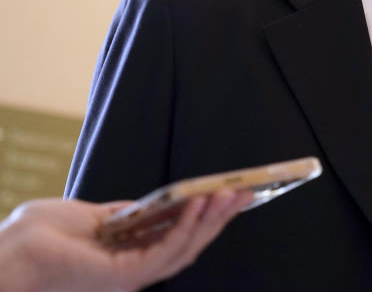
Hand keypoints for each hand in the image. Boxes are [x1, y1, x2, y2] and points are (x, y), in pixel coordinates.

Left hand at [0, 190, 251, 291]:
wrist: (4, 255)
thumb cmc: (33, 237)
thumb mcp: (86, 216)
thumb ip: (122, 214)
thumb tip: (156, 204)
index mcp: (125, 257)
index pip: (175, 237)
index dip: (205, 217)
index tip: (230, 194)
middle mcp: (132, 271)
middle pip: (188, 245)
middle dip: (219, 218)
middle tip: (247, 193)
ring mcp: (129, 277)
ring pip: (184, 250)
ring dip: (210, 221)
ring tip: (231, 194)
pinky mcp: (123, 278)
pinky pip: (165, 252)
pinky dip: (186, 227)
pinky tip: (199, 205)